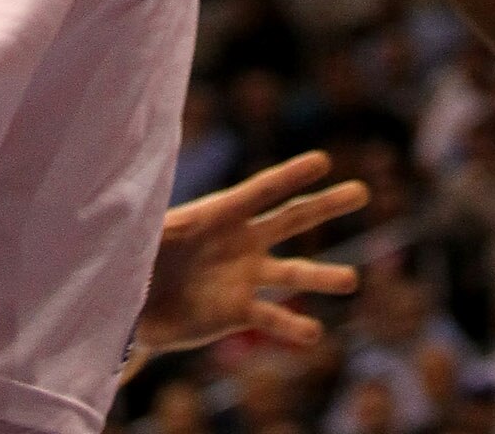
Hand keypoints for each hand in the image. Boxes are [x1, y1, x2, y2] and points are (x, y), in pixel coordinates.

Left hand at [135, 152, 367, 360]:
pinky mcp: (239, 311)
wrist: (134, 302)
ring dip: (321, 276)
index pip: (260, 190)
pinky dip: (292, 327)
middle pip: (289, 218)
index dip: (290, 176)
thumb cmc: (135, 256)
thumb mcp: (143, 235)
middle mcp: (240, 240)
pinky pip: (272, 319)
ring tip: (351, 280)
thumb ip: (153, 225)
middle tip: (360, 192)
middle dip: (325, 205)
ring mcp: (244, 276)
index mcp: (218, 212)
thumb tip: (142, 205)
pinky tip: (314, 332)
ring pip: (291, 273)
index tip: (323, 161)